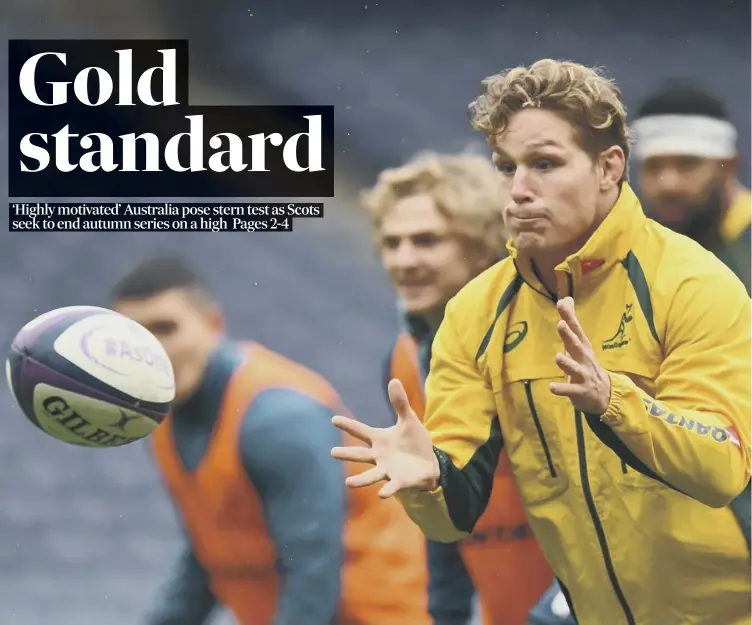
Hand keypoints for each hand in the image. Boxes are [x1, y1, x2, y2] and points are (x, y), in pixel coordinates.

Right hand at [331, 379, 439, 497]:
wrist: (428, 463)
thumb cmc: (414, 442)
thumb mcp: (409, 420)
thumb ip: (400, 403)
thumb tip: (393, 380)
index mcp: (380, 439)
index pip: (361, 431)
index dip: (348, 425)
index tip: (333, 419)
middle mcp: (379, 456)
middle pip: (360, 455)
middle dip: (347, 455)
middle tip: (332, 453)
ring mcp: (388, 469)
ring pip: (371, 475)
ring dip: (360, 480)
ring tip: (348, 483)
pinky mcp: (399, 481)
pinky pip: (391, 486)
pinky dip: (387, 490)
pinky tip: (381, 494)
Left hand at [549, 297, 610, 414]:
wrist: (604, 394)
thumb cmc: (585, 363)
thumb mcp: (579, 343)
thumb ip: (570, 322)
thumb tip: (565, 298)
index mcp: (582, 347)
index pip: (575, 329)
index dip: (568, 317)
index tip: (561, 303)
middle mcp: (583, 359)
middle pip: (576, 346)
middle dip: (569, 336)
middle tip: (561, 324)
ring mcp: (582, 375)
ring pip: (573, 368)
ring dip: (566, 363)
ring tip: (558, 357)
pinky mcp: (579, 391)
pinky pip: (569, 390)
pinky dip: (561, 389)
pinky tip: (552, 387)